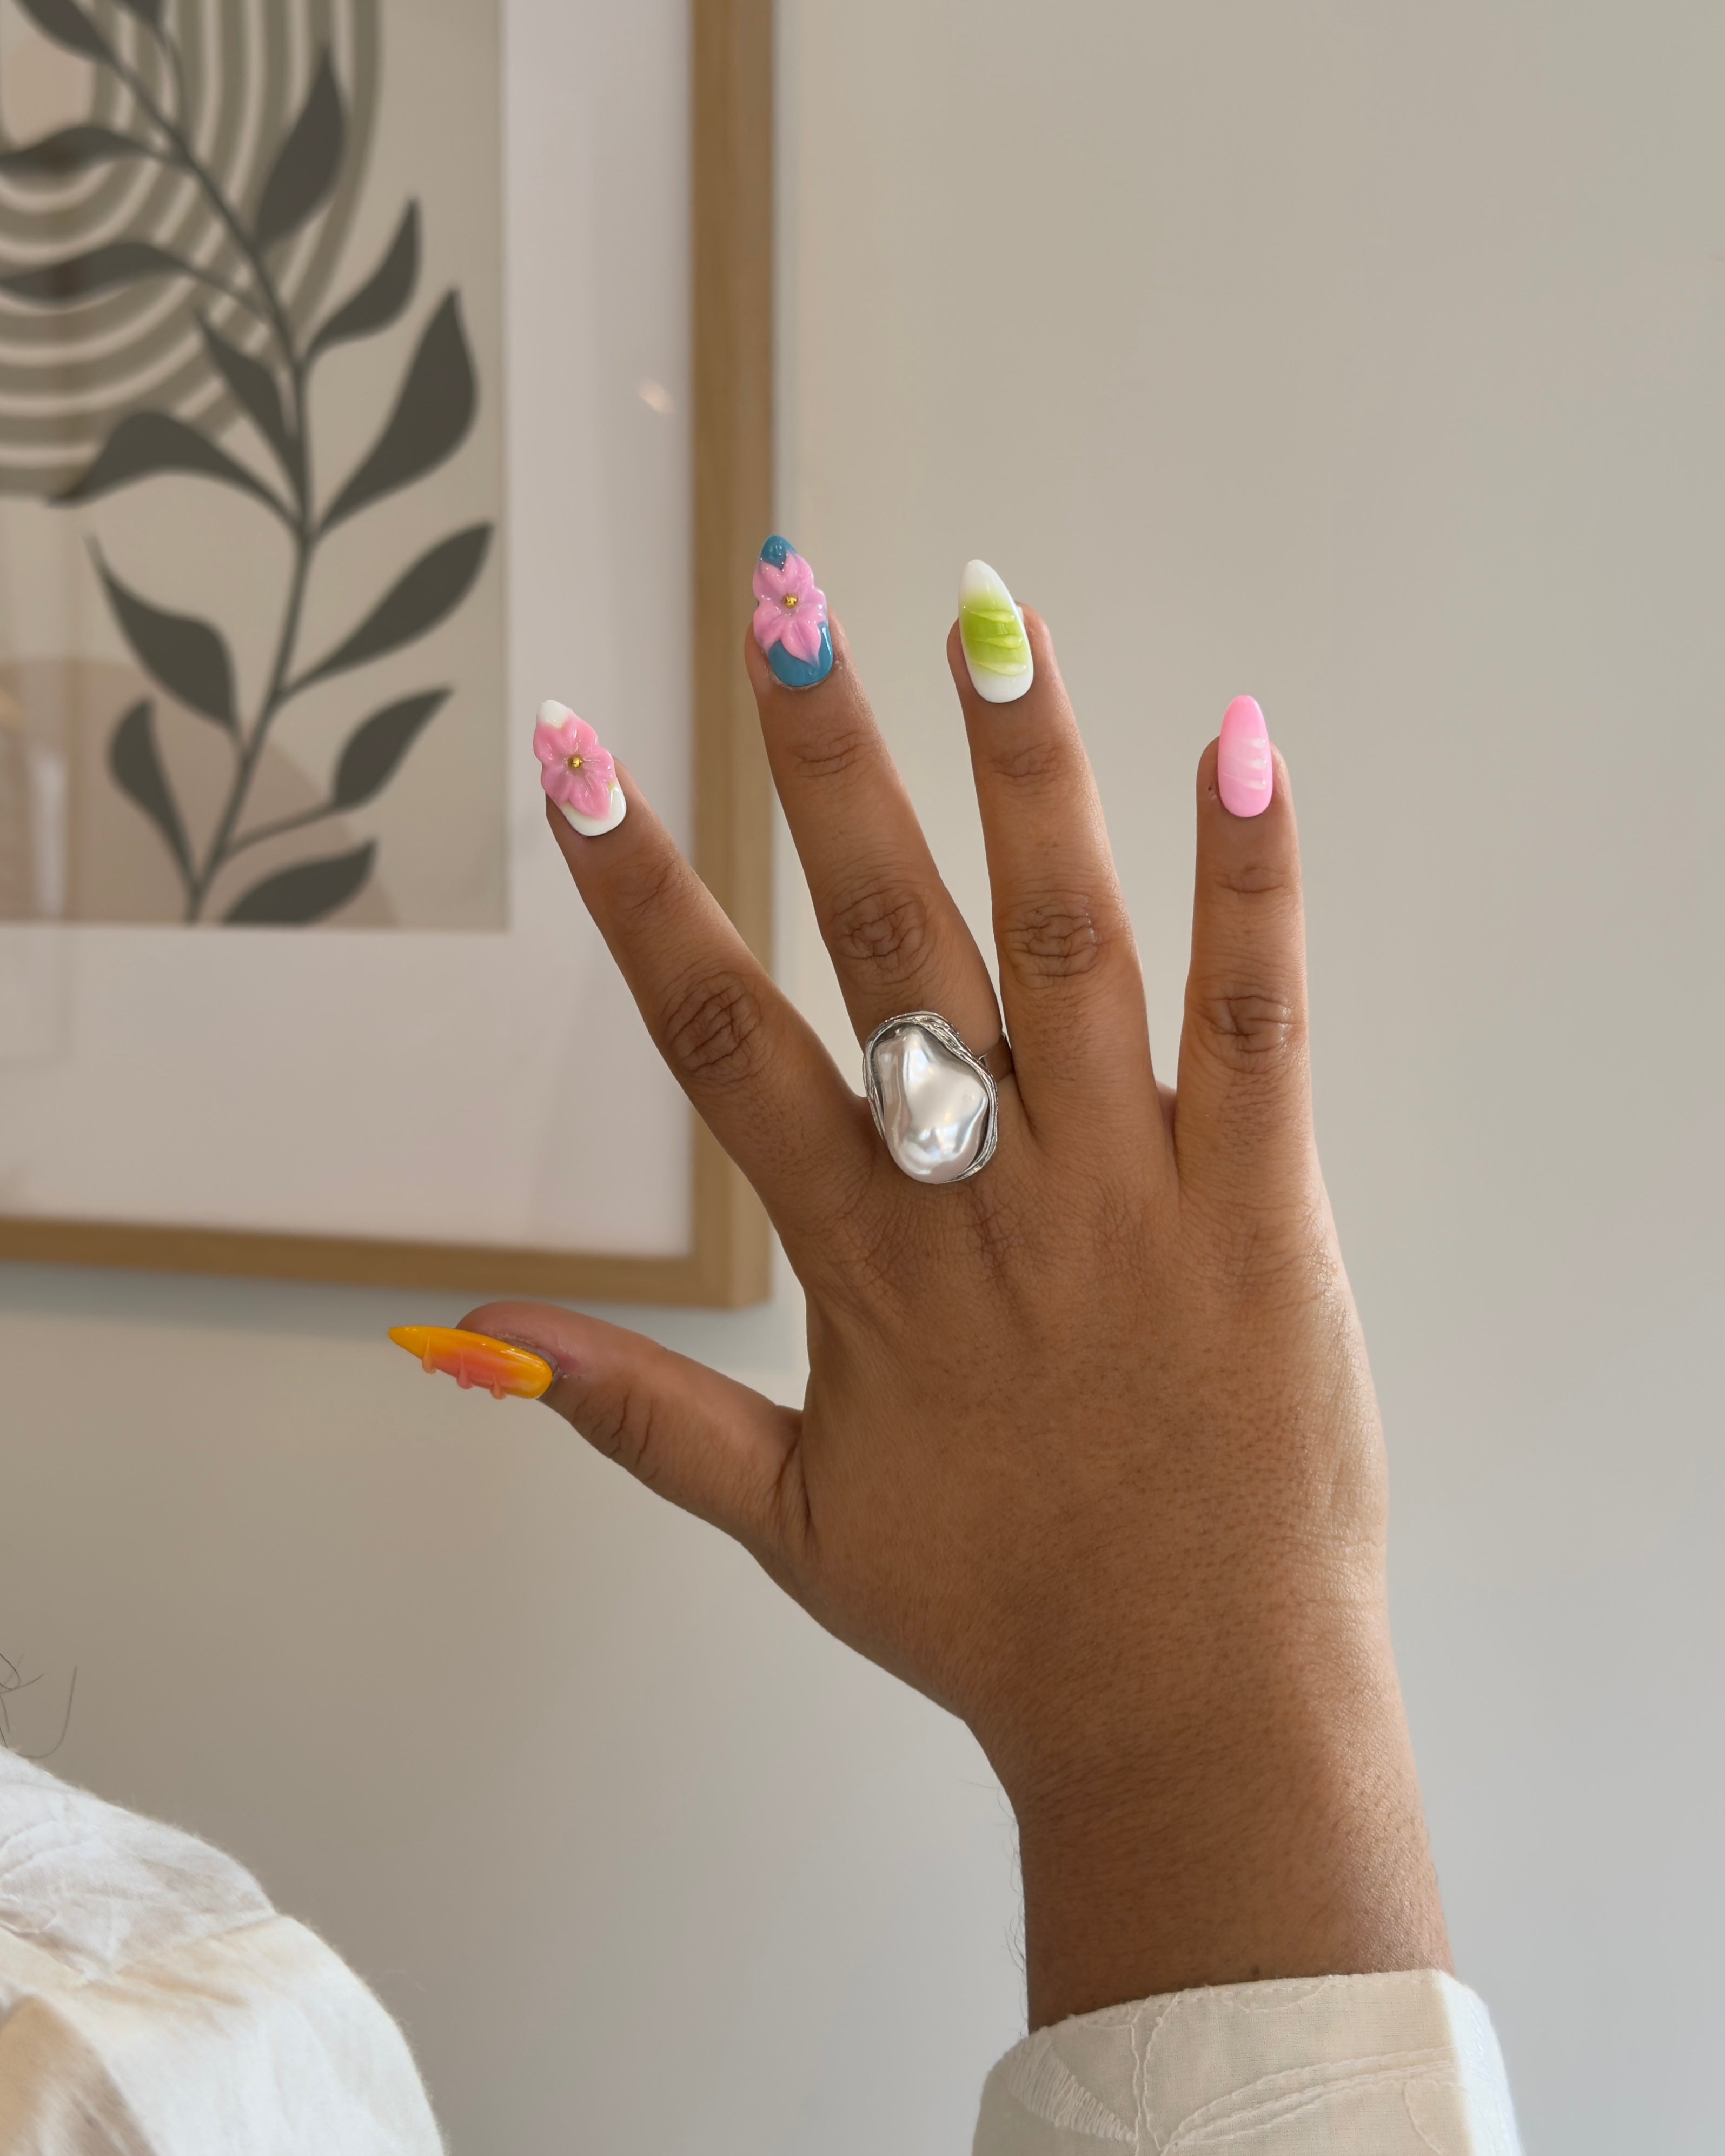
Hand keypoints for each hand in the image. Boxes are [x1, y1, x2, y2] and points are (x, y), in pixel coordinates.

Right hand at [466, 602, 1449, 2025]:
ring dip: (1024, 775)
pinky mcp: (1262, 1205)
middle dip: (822, 768)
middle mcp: (983, 1201)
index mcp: (862, 1266)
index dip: (640, 886)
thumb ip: (626, 1411)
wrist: (1190, 1715)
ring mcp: (1130, 1193)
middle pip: (885, 948)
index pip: (722, 1036)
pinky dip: (1251, 882)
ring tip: (986, 613)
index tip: (580, 749)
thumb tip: (462, 1340)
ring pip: (1066, 949)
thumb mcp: (787, 1521)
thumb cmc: (991, 1614)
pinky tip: (1240, 745)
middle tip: (776, 599)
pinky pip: (1258, 1019)